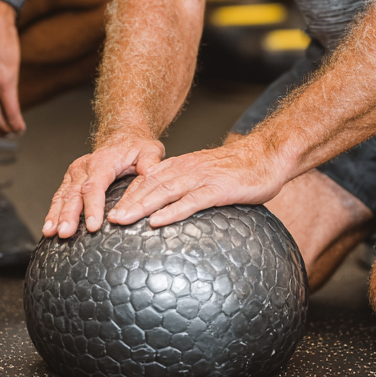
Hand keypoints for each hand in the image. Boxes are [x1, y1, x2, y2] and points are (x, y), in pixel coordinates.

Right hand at [42, 134, 165, 237]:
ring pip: (63, 195)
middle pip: (75, 193)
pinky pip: (60, 197)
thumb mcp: (149, 151)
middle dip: (69, 215)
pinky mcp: (71, 180)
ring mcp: (75, 173)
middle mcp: (84, 166)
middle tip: (66, 233)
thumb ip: (150, 163)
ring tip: (51, 233)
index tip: (94, 226)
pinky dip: (53, 212)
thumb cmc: (136, 147)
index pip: (95, 185)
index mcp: (103, 161)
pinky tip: (49, 228)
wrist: (122, 138)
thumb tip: (151, 175)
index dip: (93, 206)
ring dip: (56, 215)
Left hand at [107, 137, 286, 228]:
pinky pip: (191, 201)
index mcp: (183, 166)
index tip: (112, 208)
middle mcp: (187, 169)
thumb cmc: (238, 169)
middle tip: (109, 219)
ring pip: (164, 192)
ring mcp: (202, 178)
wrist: (266, 155)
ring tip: (123, 220)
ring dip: (141, 206)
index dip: (129, 193)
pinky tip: (157, 222)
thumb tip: (171, 206)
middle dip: (128, 202)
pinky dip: (172, 212)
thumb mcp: (207, 174)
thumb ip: (189, 186)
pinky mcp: (218, 189)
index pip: (149, 179)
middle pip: (151, 186)